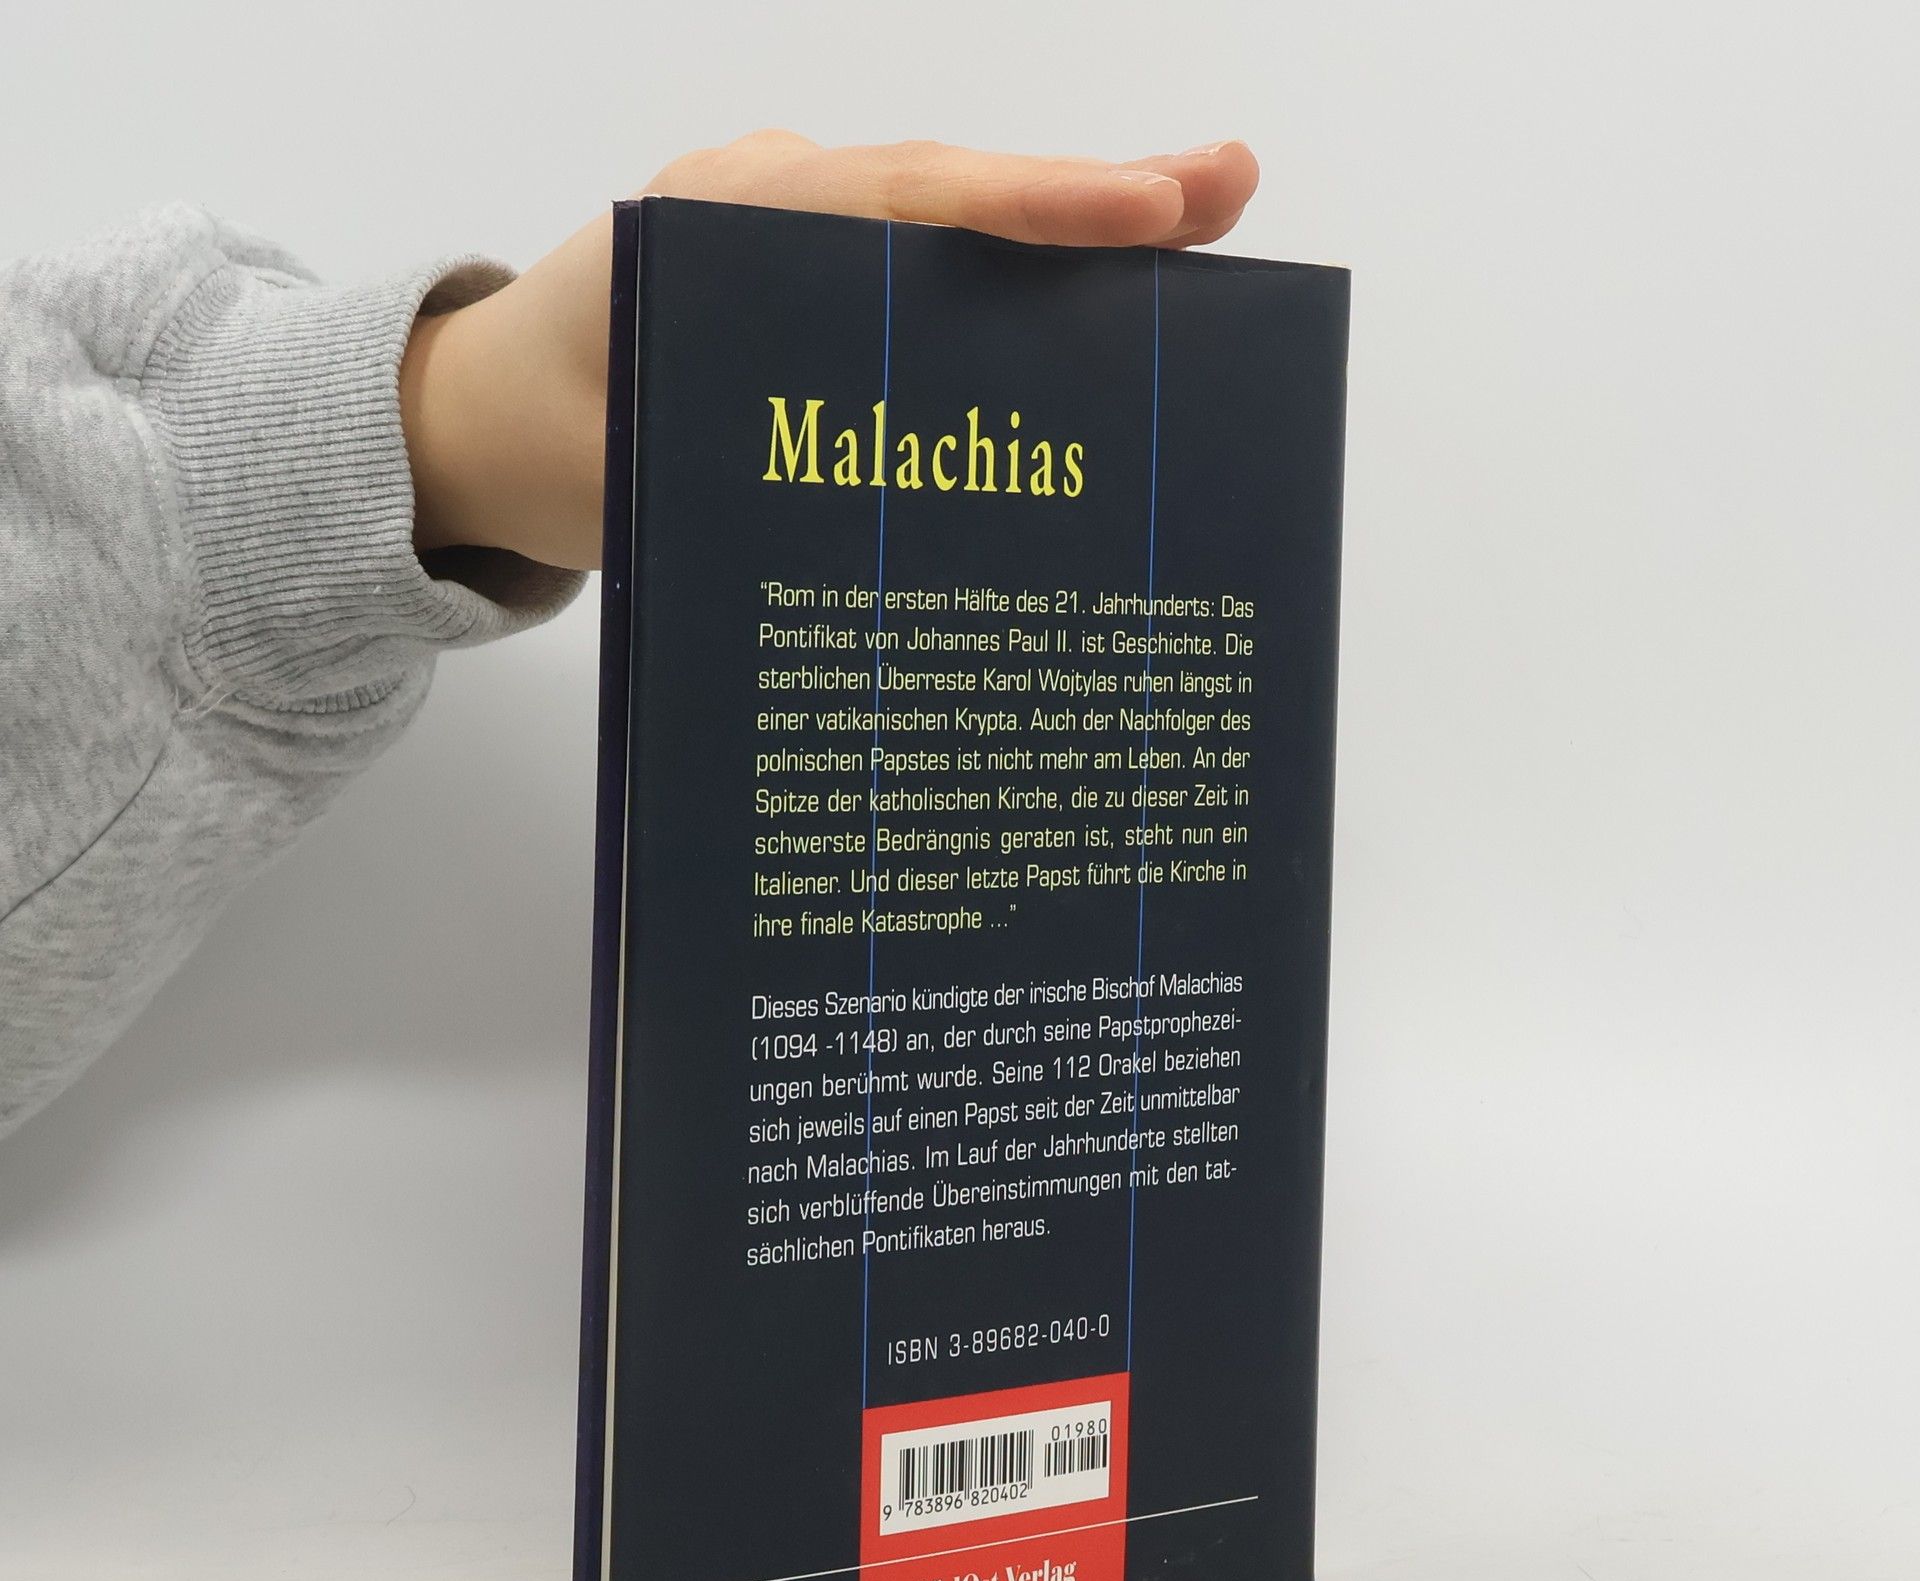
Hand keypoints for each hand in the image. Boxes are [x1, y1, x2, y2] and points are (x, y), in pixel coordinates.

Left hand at [400, 132, 1260, 571]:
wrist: (471, 423)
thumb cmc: (541, 445)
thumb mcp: (624, 474)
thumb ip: (729, 481)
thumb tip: (883, 530)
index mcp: (720, 226)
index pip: (900, 199)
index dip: (1029, 207)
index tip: (1149, 207)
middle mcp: (768, 203)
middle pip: (952, 193)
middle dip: (1091, 197)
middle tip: (1228, 192)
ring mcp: (794, 232)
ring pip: (949, 226)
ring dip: (1067, 238)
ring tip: (1198, 233)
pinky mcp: (811, 282)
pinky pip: (924, 270)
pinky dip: (1008, 284)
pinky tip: (1097, 314)